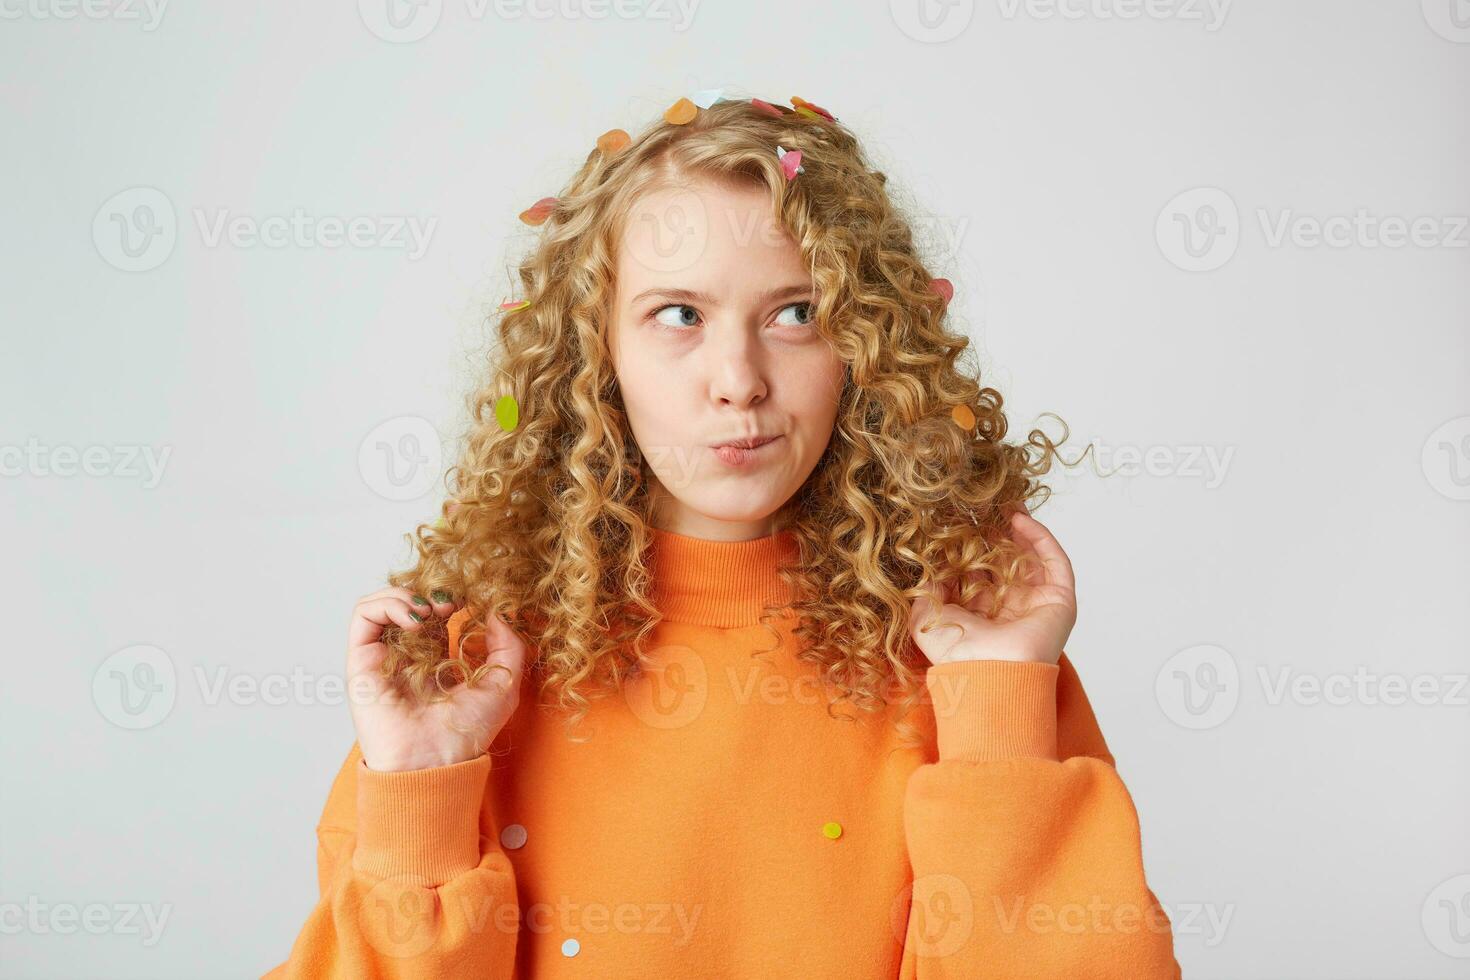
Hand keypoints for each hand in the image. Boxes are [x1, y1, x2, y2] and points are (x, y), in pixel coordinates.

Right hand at [346, 588, 526, 771]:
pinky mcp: (361, 660)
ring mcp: (382, 656)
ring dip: (409, 594)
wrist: (436, 760)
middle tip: (451, 602)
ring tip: (432, 610)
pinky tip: (415, 619)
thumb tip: (497, 609)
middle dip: (431, 592)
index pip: (436, 612)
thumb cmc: (468, 731)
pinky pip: (363, 615)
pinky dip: (387, 604)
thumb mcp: (504, 680)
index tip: (471, 599)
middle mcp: (406, 655)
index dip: (452, 597)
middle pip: (410, 602)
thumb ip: (509, 643)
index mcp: (435, 659)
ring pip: (383, 603)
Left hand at [908, 510, 1076, 665]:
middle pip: (1007, 560)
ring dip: (1020, 529)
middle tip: (985, 505)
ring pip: (1032, 556)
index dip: (971, 546)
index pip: (980, 572)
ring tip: (1004, 503)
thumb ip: (924, 590)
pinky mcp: (1059, 600)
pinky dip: (1040, 537)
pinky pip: (1054, 560)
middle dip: (997, 532)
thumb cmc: (957, 655)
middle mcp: (1011, 608)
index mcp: (982, 615)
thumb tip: (929, 567)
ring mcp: (1037, 603)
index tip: (960, 521)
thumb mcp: (924, 619)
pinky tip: (1019, 520)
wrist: (989, 674)